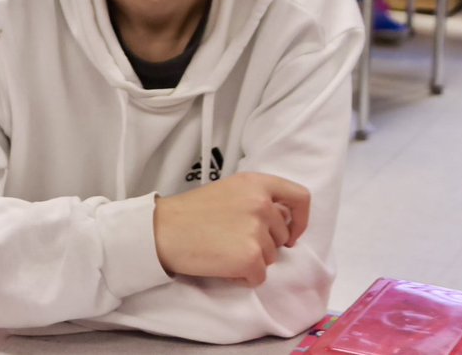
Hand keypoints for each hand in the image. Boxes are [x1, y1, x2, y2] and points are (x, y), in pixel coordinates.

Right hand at [153, 172, 310, 286]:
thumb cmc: (189, 213)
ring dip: (251, 260)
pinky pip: (258, 276)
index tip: (291, 232)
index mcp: (256, 184)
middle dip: (263, 243)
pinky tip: (221, 265)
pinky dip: (243, 277)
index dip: (300, 219)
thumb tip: (280, 221)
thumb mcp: (227, 191)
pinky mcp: (251, 257)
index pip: (299, 197)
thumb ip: (256, 199)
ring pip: (271, 258)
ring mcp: (258, 231)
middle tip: (231, 240)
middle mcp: (262, 204)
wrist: (161, 231)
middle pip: (282, 235)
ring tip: (222, 251)